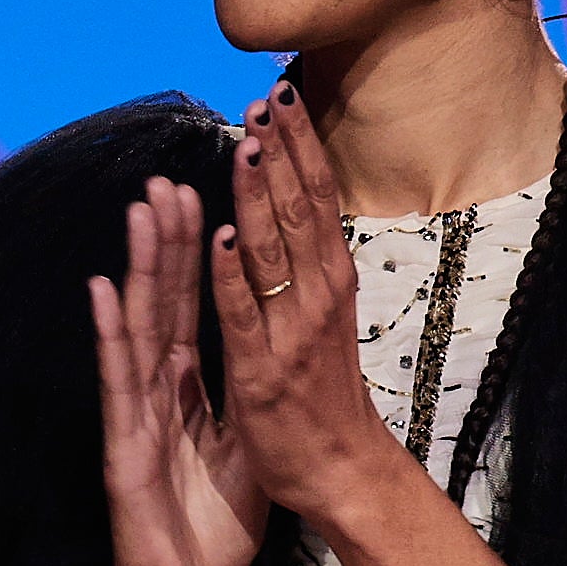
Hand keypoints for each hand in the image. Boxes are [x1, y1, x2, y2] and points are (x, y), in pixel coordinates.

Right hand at [89, 173, 270, 565]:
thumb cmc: (212, 531)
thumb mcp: (246, 452)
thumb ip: (248, 400)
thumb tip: (276, 357)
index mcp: (190, 391)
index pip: (194, 307)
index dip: (198, 253)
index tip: (206, 193)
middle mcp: (158, 392)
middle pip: (163, 302)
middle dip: (167, 241)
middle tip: (168, 178)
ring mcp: (136, 415)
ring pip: (138, 326)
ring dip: (138, 267)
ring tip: (140, 211)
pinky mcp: (123, 446)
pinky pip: (118, 382)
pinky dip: (110, 335)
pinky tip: (102, 290)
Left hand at [211, 90, 396, 521]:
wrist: (345, 471)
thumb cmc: (329, 395)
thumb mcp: (326, 318)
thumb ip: (310, 268)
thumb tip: (300, 209)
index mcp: (331, 282)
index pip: (317, 197)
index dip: (300, 145)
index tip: (283, 94)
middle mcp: (318, 297)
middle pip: (301, 210)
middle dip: (284, 150)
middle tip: (269, 94)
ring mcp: (290, 332)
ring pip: (273, 251)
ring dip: (259, 194)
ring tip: (248, 142)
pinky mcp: (259, 371)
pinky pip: (241, 314)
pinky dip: (232, 274)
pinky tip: (221, 234)